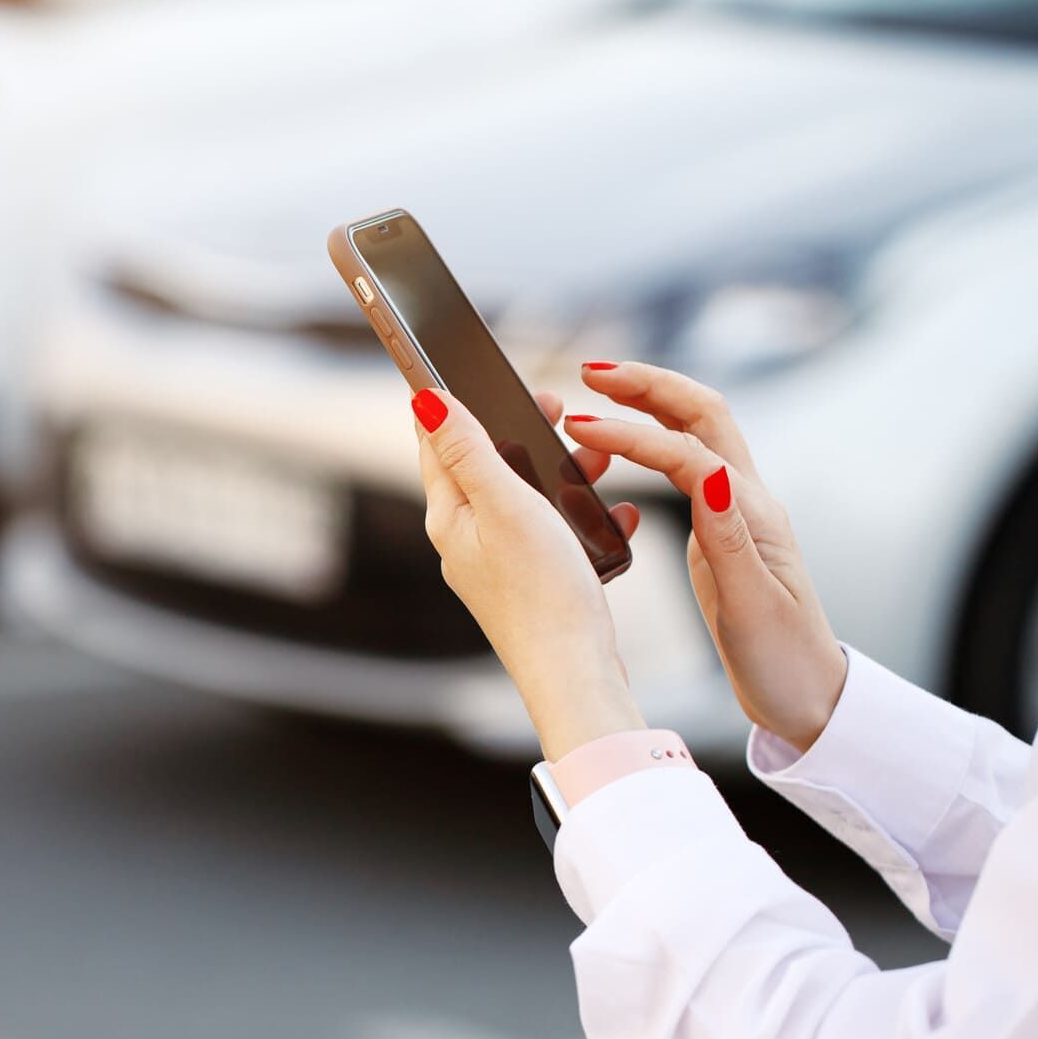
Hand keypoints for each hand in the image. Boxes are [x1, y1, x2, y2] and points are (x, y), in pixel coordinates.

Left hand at [412, 387, 645, 759]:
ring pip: (526, 496)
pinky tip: (613, 513)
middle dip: (520, 430)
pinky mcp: (533, 584)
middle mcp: (466, 540)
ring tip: (596, 455)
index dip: (453, 400)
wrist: (577, 674)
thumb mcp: (505, 505)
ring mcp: (499, 564)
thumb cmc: (541, 593)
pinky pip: (553, 531)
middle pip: (485, 465)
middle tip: (555, 404)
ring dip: (560, 469)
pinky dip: (581, 513)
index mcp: (450, 517)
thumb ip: (468, 450)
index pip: (436, 443)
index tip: (466, 364)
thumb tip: (424, 399)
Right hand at [566, 361, 846, 751]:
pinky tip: (619, 446)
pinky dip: (648, 440)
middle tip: (590, 371)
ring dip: (646, 403)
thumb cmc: (782, 660)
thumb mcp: (751, 605)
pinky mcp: (718, 529)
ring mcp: (732, 512)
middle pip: (699, 414)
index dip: (632, 435)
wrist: (809, 697)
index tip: (579, 426)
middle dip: (646, 385)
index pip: (687, 453)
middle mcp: (744, 502)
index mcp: (751, 517)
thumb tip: (705, 474)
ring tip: (594, 393)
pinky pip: (682, 464)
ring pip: (690, 433)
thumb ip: (726, 538)